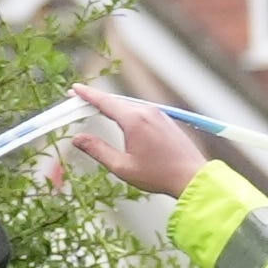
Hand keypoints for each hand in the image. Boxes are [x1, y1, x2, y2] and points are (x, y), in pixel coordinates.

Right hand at [68, 83, 207, 200]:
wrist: (192, 178)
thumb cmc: (159, 175)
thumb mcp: (122, 167)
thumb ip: (98, 150)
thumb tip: (78, 139)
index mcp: (134, 120)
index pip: (105, 101)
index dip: (87, 95)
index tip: (74, 89)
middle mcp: (147, 112)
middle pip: (116, 101)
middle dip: (96, 100)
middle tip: (79, 101)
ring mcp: (159, 114)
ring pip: (129, 105)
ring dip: (112, 105)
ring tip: (97, 108)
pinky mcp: (166, 120)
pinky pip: (141, 110)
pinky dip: (127, 111)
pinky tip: (122, 118)